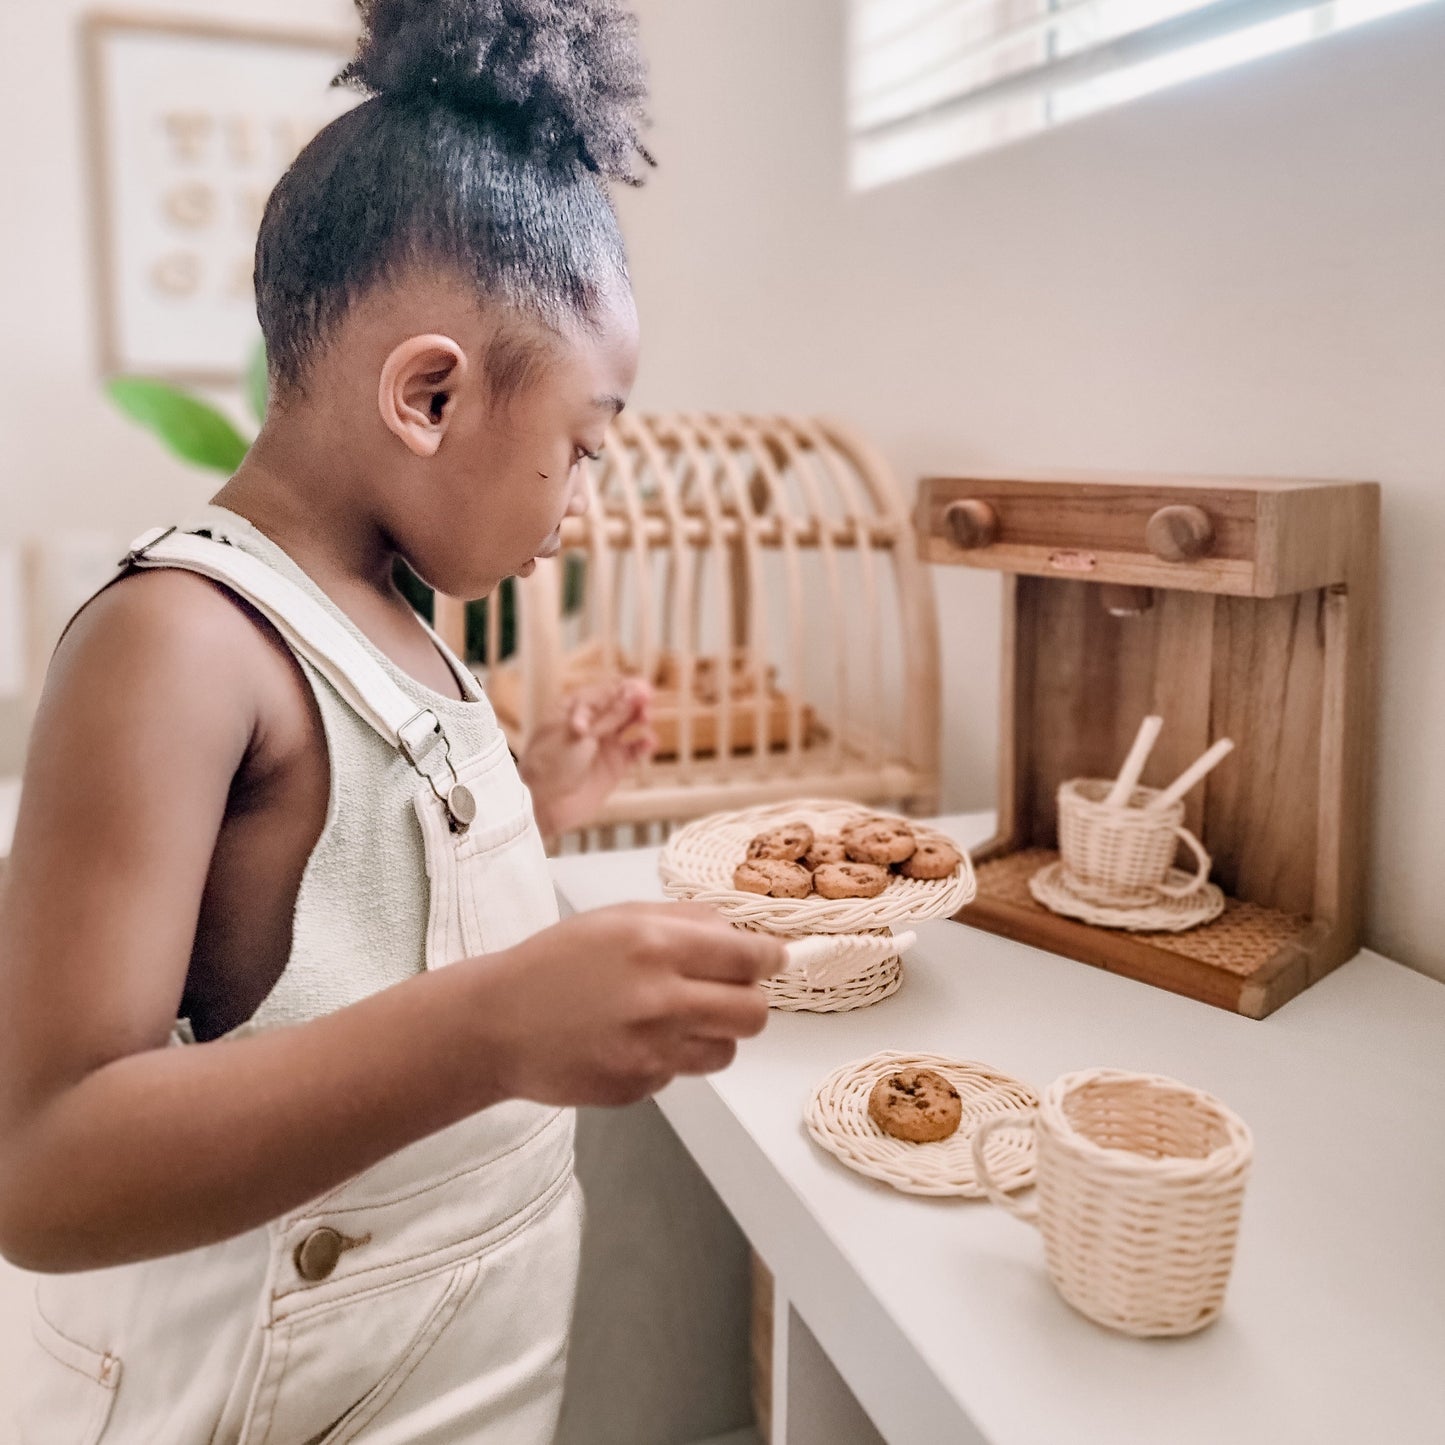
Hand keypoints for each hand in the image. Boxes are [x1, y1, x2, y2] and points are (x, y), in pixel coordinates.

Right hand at [480, 903, 781, 1106]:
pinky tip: (631, 1040)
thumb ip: (686, 922)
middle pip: (754, 1014)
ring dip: (713, 1033)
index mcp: (655, 946)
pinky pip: (682, 1073)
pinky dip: (670, 1058)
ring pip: (726, 1051)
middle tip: (727, 993)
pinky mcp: (638, 1087)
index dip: (771, 959)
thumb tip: (745, 937)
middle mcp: (659, 999)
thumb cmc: (555, 963)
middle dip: (749, 1002)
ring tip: (672, 1017)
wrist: (496, 1023)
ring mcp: (649, 1051)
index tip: (775, 959)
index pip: (748, 958)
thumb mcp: (619, 918)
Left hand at [518, 678, 656, 835]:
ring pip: (630, 724)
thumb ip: (610, 715)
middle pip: (621, 703)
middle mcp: (591, 723)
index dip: (625, 687)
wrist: (543, 805)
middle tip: (646, 703)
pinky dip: (644, 745)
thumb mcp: (579, 734)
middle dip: (636, 700)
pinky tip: (649, 743)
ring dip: (641, 718)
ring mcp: (603, 744)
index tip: (642, 689)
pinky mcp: (614, 766)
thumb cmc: (550, 764)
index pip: (605, 689)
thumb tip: (635, 691)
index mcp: (574, 708)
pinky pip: (635, 751)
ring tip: (645, 720)